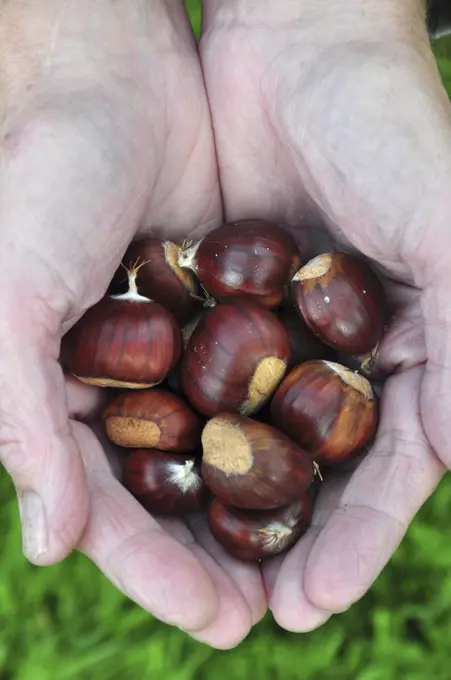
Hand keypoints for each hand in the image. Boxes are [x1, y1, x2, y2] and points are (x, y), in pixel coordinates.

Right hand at [0, 0, 264, 647]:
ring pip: (223, 448)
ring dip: (262, 506)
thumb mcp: (11, 301)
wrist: (105, 86)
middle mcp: (119, 386)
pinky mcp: (224, 308)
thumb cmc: (38, 183)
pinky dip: (290, 424)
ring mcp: (175, 349)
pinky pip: (262, 379)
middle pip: (174, 495)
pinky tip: (326, 466)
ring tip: (310, 564)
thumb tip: (50, 547)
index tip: (220, 619)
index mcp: (58, 399)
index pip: (110, 509)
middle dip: (216, 557)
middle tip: (272, 613)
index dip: (157, 569)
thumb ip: (21, 421)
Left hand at [200, 0, 450, 629]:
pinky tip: (154, 477)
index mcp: (412, 352)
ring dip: (228, 505)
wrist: (301, 50)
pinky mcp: (223, 301)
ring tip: (196, 574)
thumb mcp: (450, 235)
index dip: (354, 542)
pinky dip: (182, 430)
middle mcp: (345, 354)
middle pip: (315, 472)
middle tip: (245, 616)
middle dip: (284, 542)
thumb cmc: (393, 129)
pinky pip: (200, 379)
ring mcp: (281, 332)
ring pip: (254, 438)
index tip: (307, 602)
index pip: (386, 473)